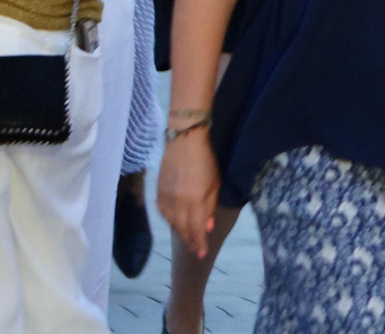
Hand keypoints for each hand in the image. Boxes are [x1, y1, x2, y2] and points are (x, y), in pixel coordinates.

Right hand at [157, 131, 220, 258]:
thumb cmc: (205, 161)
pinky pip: (164, 214)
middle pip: (183, 229)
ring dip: (180, 234)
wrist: (184, 143)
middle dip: (190, 242)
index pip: (197, 228)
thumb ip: (210, 206)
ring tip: (187, 242)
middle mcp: (179, 203)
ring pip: (172, 223)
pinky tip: (175, 225)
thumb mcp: (215, 183)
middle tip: (195, 252)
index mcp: (195, 200)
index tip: (202, 253)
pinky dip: (170, 222)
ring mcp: (166, 199)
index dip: (199, 242)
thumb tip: (208, 227)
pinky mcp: (158, 194)